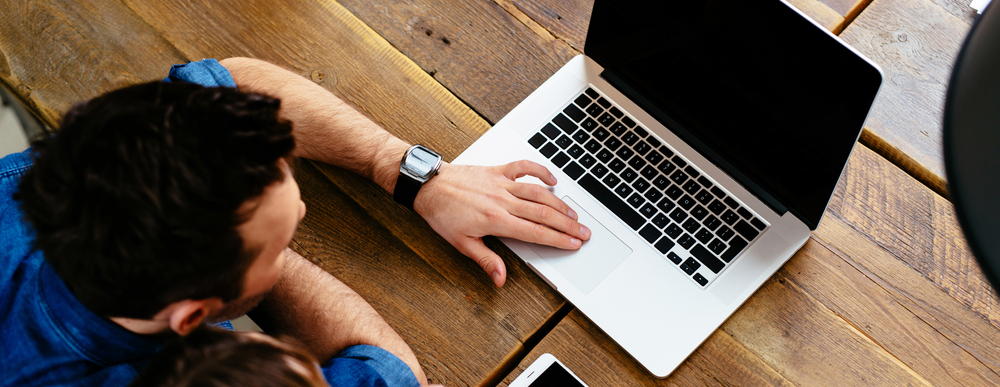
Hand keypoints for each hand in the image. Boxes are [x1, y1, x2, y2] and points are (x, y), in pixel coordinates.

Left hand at [413, 160, 591, 286]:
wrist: (428, 186)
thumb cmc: (442, 214)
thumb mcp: (462, 243)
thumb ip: (486, 260)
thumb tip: (500, 279)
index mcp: (496, 221)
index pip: (536, 232)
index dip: (559, 239)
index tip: (574, 243)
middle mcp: (503, 201)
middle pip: (544, 213)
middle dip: (568, 224)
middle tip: (584, 232)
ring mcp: (501, 184)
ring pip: (539, 193)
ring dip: (560, 203)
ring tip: (574, 214)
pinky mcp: (497, 171)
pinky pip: (524, 167)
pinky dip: (540, 171)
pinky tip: (552, 179)